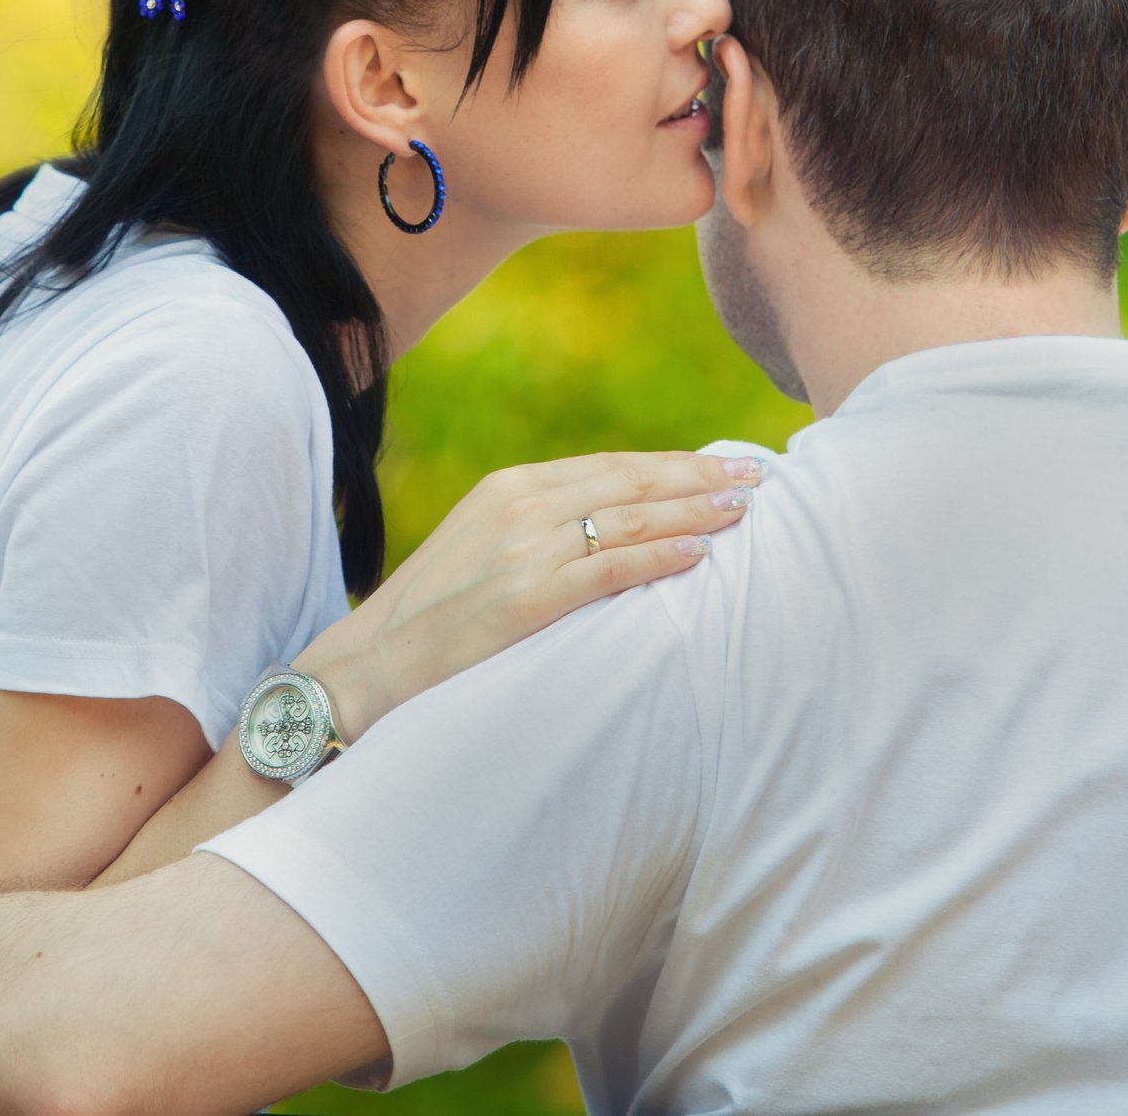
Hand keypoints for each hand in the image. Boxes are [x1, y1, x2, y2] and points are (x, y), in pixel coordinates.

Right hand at [305, 450, 763, 737]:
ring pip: (628, 518)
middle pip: (631, 481)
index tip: (726, 464)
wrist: (370, 664)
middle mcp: (520, 506)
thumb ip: (543, 528)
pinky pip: (608, 569)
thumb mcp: (484, 547)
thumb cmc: (434, 615)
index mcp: (511, 487)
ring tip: (743, 510)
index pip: (614, 467)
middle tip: (758, 475)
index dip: (676, 464)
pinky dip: (657, 556)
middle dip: (700, 477)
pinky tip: (698, 554)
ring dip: (693, 511)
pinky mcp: (526, 598)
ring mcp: (523, 551)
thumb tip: (615, 527)